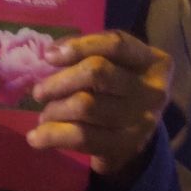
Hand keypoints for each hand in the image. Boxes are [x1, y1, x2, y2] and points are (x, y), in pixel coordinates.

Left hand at [27, 31, 172, 178]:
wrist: (135, 138)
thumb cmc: (119, 92)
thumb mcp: (117, 67)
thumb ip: (90, 54)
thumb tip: (52, 53)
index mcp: (153, 62)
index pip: (115, 44)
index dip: (79, 46)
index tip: (49, 56)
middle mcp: (153, 90)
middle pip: (97, 73)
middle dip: (59, 81)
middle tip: (39, 93)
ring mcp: (142, 120)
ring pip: (86, 106)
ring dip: (54, 110)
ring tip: (44, 116)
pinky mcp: (126, 146)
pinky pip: (82, 137)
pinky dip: (52, 136)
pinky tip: (36, 138)